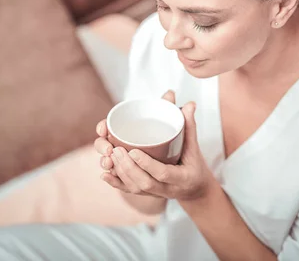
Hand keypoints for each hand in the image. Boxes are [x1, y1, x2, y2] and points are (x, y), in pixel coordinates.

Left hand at [101, 90, 215, 201]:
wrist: (194, 190)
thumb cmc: (194, 165)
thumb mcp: (194, 146)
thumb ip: (189, 125)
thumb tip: (189, 103)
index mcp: (182, 177)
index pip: (163, 174)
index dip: (147, 164)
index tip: (134, 151)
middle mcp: (167, 189)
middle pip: (144, 183)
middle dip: (128, 167)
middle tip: (116, 149)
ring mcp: (155, 193)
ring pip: (135, 188)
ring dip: (120, 173)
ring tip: (110, 155)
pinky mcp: (146, 194)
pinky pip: (129, 191)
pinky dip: (116, 184)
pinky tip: (104, 174)